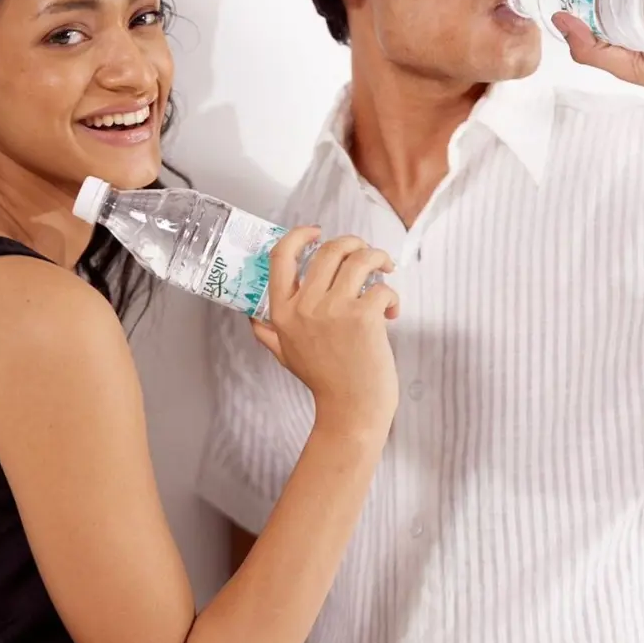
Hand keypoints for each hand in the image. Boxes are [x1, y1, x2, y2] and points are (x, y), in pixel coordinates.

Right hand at [251, 227, 399, 435]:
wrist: (351, 411)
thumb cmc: (324, 382)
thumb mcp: (285, 355)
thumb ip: (267, 333)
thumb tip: (251, 318)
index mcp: (282, 311)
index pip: (281, 256)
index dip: (300, 234)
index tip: (317, 231)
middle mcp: (304, 306)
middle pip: (328, 249)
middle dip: (353, 243)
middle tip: (366, 254)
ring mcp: (334, 310)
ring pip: (360, 259)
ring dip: (378, 258)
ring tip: (385, 270)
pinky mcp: (364, 317)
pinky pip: (382, 286)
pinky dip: (392, 295)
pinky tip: (391, 311)